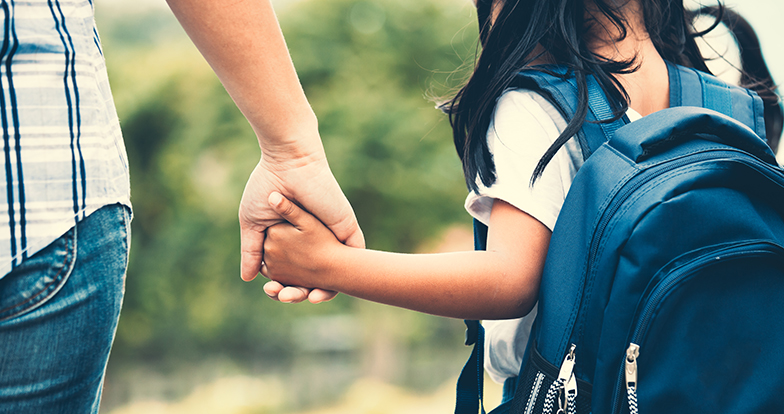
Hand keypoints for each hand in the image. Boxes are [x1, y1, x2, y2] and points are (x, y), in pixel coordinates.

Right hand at [239, 151, 362, 302]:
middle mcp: (313, 240)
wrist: (290, 164)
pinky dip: (344, 279)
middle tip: (284, 297)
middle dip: (299, 292)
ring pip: (333, 274)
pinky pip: (353, 260)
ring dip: (321, 291)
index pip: (290, 271)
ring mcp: (331, 237)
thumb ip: (252, 251)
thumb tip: (247, 279)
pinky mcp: (347, 231)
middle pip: (311, 277)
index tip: (271, 291)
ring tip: (306, 298)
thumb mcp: (253, 224)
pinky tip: (328, 291)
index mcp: (292, 239)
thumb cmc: (267, 188)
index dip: (282, 285)